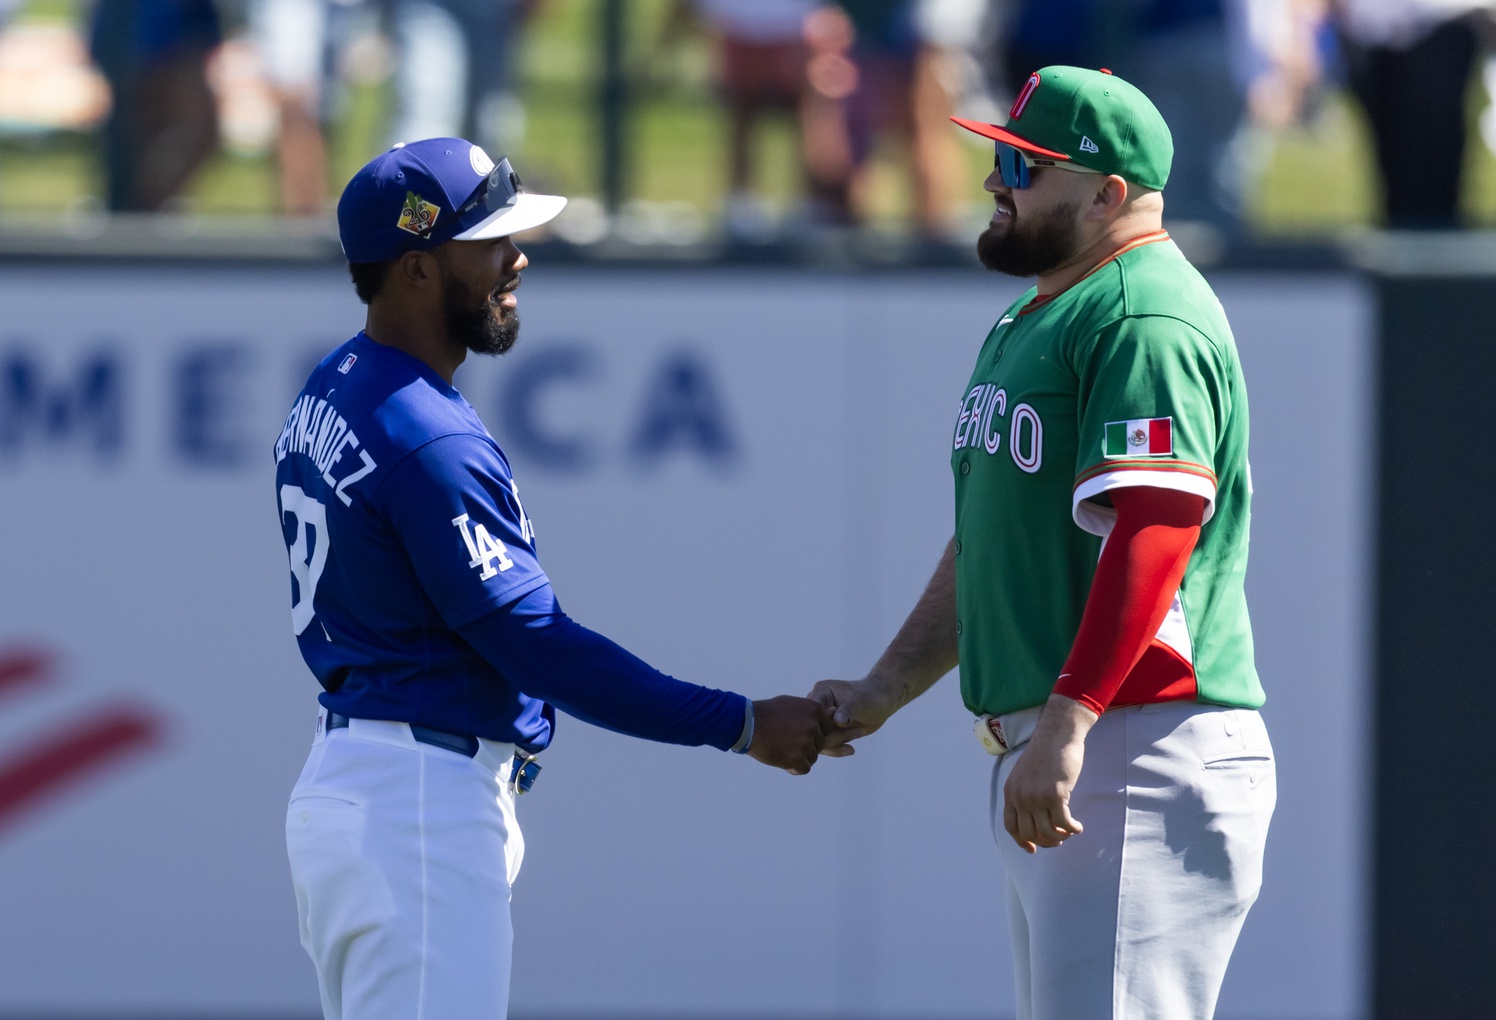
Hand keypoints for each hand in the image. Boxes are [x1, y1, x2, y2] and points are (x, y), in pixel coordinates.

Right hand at [748, 695, 831, 774]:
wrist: (746, 724)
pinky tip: (782, 759)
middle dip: (805, 746)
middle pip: (819, 744)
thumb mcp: (792, 704)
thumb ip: (813, 710)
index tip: (795, 732)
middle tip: (785, 741)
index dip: (811, 733)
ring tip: (781, 748)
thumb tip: (835, 711)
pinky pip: (804, 768)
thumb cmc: (768, 713)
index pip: (825, 729)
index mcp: (815, 710)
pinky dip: (793, 767)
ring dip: (799, 757)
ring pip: (812, 757)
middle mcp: (813, 726)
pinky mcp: (797, 758)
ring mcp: (806, 742)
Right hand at [808, 677, 899, 757]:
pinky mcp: (825, 731)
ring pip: (817, 739)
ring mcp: (819, 719)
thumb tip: (837, 721)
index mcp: (821, 691)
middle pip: (813, 727)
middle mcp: (816, 705)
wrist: (879, 704)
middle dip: (831, 736)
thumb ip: (847, 711)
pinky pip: (824, 745)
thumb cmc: (870, 698)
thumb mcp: (860, 703)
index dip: (823, 722)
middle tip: (857, 732)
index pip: (812, 711)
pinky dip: (837, 749)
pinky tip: (851, 749)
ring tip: (858, 736)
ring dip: (837, 743)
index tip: (842, 724)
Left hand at [1001, 695, 1097, 852]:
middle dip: (1046, 841)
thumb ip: (1024, 793)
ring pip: (1048, 832)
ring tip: (1070, 831)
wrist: (1057, 734)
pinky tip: (1078, 826)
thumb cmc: (1046, 753)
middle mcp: (1020, 797)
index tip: (1033, 849)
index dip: (1022, 841)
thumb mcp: (1025, 774)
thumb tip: (1033, 817)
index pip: (1011, 826)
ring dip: (1062, 836)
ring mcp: (1037, 797)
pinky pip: (1064, 823)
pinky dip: (1073, 829)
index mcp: (1010, 792)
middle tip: (1059, 838)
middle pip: (1031, 833)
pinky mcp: (1056, 795)